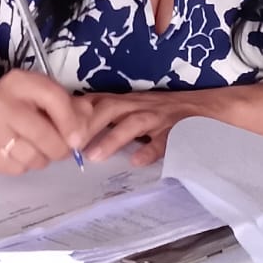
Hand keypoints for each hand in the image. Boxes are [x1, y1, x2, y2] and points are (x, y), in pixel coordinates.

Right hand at [0, 70, 88, 174]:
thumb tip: (86, 130)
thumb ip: (69, 107)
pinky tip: (19, 154)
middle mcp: (1, 101)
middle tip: (62, 150)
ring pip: (32, 157)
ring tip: (38, 150)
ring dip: (42, 159)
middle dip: (60, 149)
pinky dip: (24, 166)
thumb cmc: (18, 103)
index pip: (53, 98)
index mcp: (21, 82)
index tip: (79, 140)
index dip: (71, 122)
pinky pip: (16, 168)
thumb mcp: (41, 94)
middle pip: (44, 135)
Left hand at [78, 90, 204, 166]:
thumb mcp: (134, 110)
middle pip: (108, 108)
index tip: (53, 128)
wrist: (209, 108)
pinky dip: (150, 149)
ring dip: (111, 138)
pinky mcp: (179, 130)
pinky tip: (137, 161)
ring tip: (93, 156)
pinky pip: (164, 139)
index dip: (73, 113)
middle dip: (86, 125)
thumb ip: (107, 118)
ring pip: (133, 122)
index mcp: (126, 102)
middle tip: (67, 144)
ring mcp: (160, 117)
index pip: (95, 101)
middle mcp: (140, 106)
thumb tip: (72, 132)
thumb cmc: (164, 113)